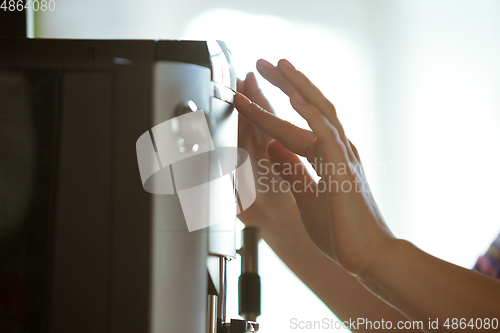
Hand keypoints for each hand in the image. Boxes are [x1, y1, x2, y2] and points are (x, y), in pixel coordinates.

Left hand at [234, 59, 394, 275]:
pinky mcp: (342, 167)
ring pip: (318, 111)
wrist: (367, 256)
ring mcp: (342, 156)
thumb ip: (291, 170)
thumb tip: (272, 147)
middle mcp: (337, 149)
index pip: (300, 122)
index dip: (277, 106)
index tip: (256, 93)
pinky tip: (292, 95)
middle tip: (265, 62)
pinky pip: (323, 133)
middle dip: (287, 82)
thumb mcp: (306, 196)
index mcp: (328, 157)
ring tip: (277, 65)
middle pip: (311, 105)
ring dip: (295, 86)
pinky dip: (308, 112)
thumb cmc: (342, 231)